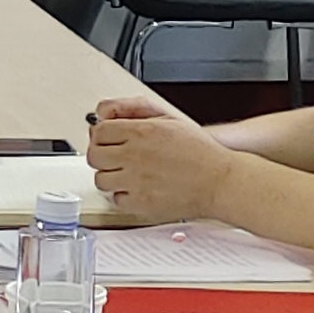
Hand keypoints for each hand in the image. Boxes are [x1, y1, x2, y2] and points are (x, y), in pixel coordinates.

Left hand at [84, 92, 231, 226]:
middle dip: (102, 155)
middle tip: (114, 158)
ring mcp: (135, 181)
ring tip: (126, 175)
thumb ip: (136, 110)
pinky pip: (116, 200)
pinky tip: (136, 189)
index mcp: (141, 132)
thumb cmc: (200, 151)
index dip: (101, 136)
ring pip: (101, 180)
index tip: (107, 140)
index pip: (99, 131)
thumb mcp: (169, 118)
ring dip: (111, 176)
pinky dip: (123, 196)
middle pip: (94, 156)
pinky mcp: (140, 203)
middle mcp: (134, 156)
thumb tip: (107, 111)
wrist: (219, 181)